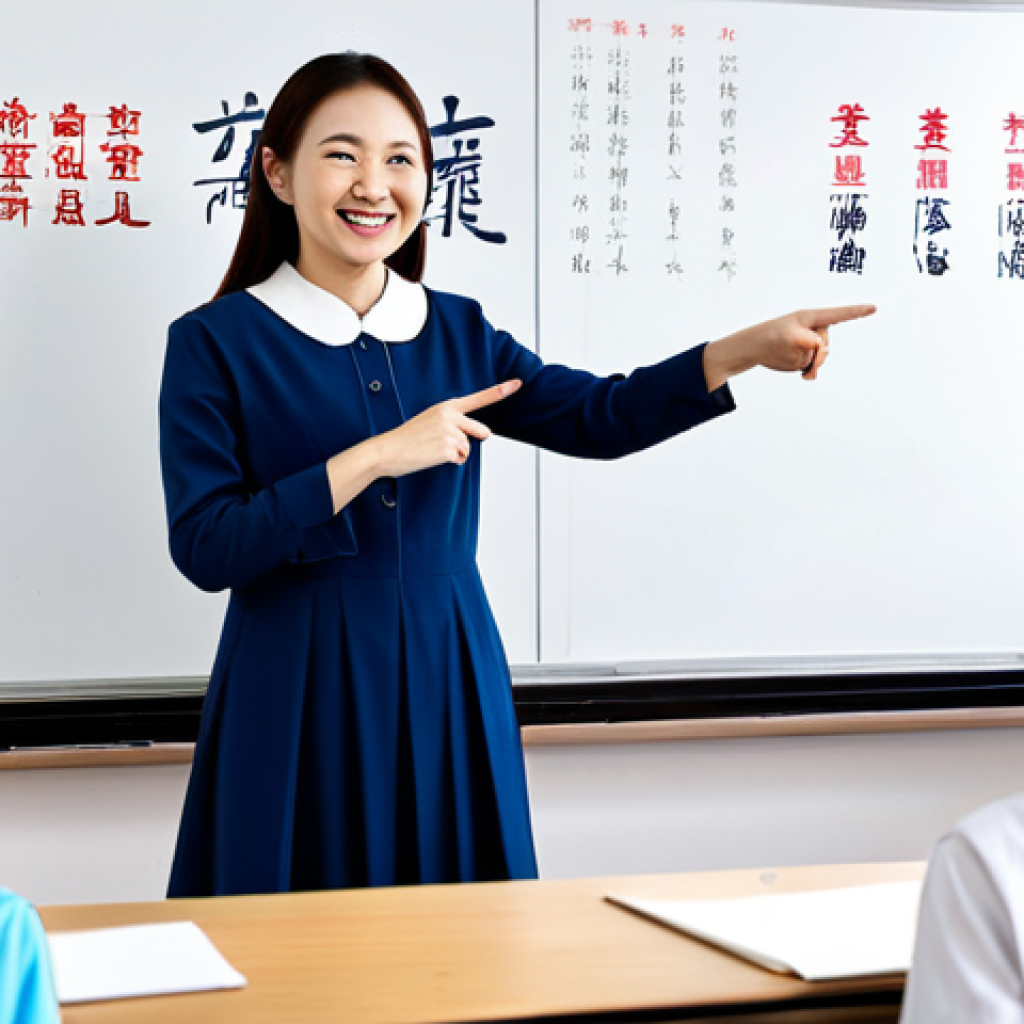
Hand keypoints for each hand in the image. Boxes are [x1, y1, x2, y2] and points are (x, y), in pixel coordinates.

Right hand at [370, 379, 522, 477]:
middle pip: (481, 431)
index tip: (518, 383)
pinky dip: (450, 461)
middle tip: (446, 442)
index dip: (501, 391)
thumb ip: (454, 422)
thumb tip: (477, 433)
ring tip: (432, 449)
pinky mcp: (448, 448)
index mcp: (447, 406)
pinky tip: (432, 456)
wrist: (387, 450)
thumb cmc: (407, 437)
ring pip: (468, 448)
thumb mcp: (430, 420)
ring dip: (455, 453)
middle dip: (471, 439)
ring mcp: (450, 432)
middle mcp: (451, 416)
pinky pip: (461, 458)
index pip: (479, 398)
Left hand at [703, 304, 875, 390]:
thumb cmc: (769, 336)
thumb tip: (818, 346)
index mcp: (811, 318)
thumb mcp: (787, 336)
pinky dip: (810, 372)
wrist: (755, 349)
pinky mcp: (804, 356)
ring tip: (795, 364)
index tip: (873, 308)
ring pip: (821, 357)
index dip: (856, 312)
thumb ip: (805, 340)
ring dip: (812, 365)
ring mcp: (809, 344)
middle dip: (819, 355)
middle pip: (827, 343)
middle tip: (808, 361)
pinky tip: (804, 376)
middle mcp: (813, 329)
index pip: (838, 315)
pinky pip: (813, 366)